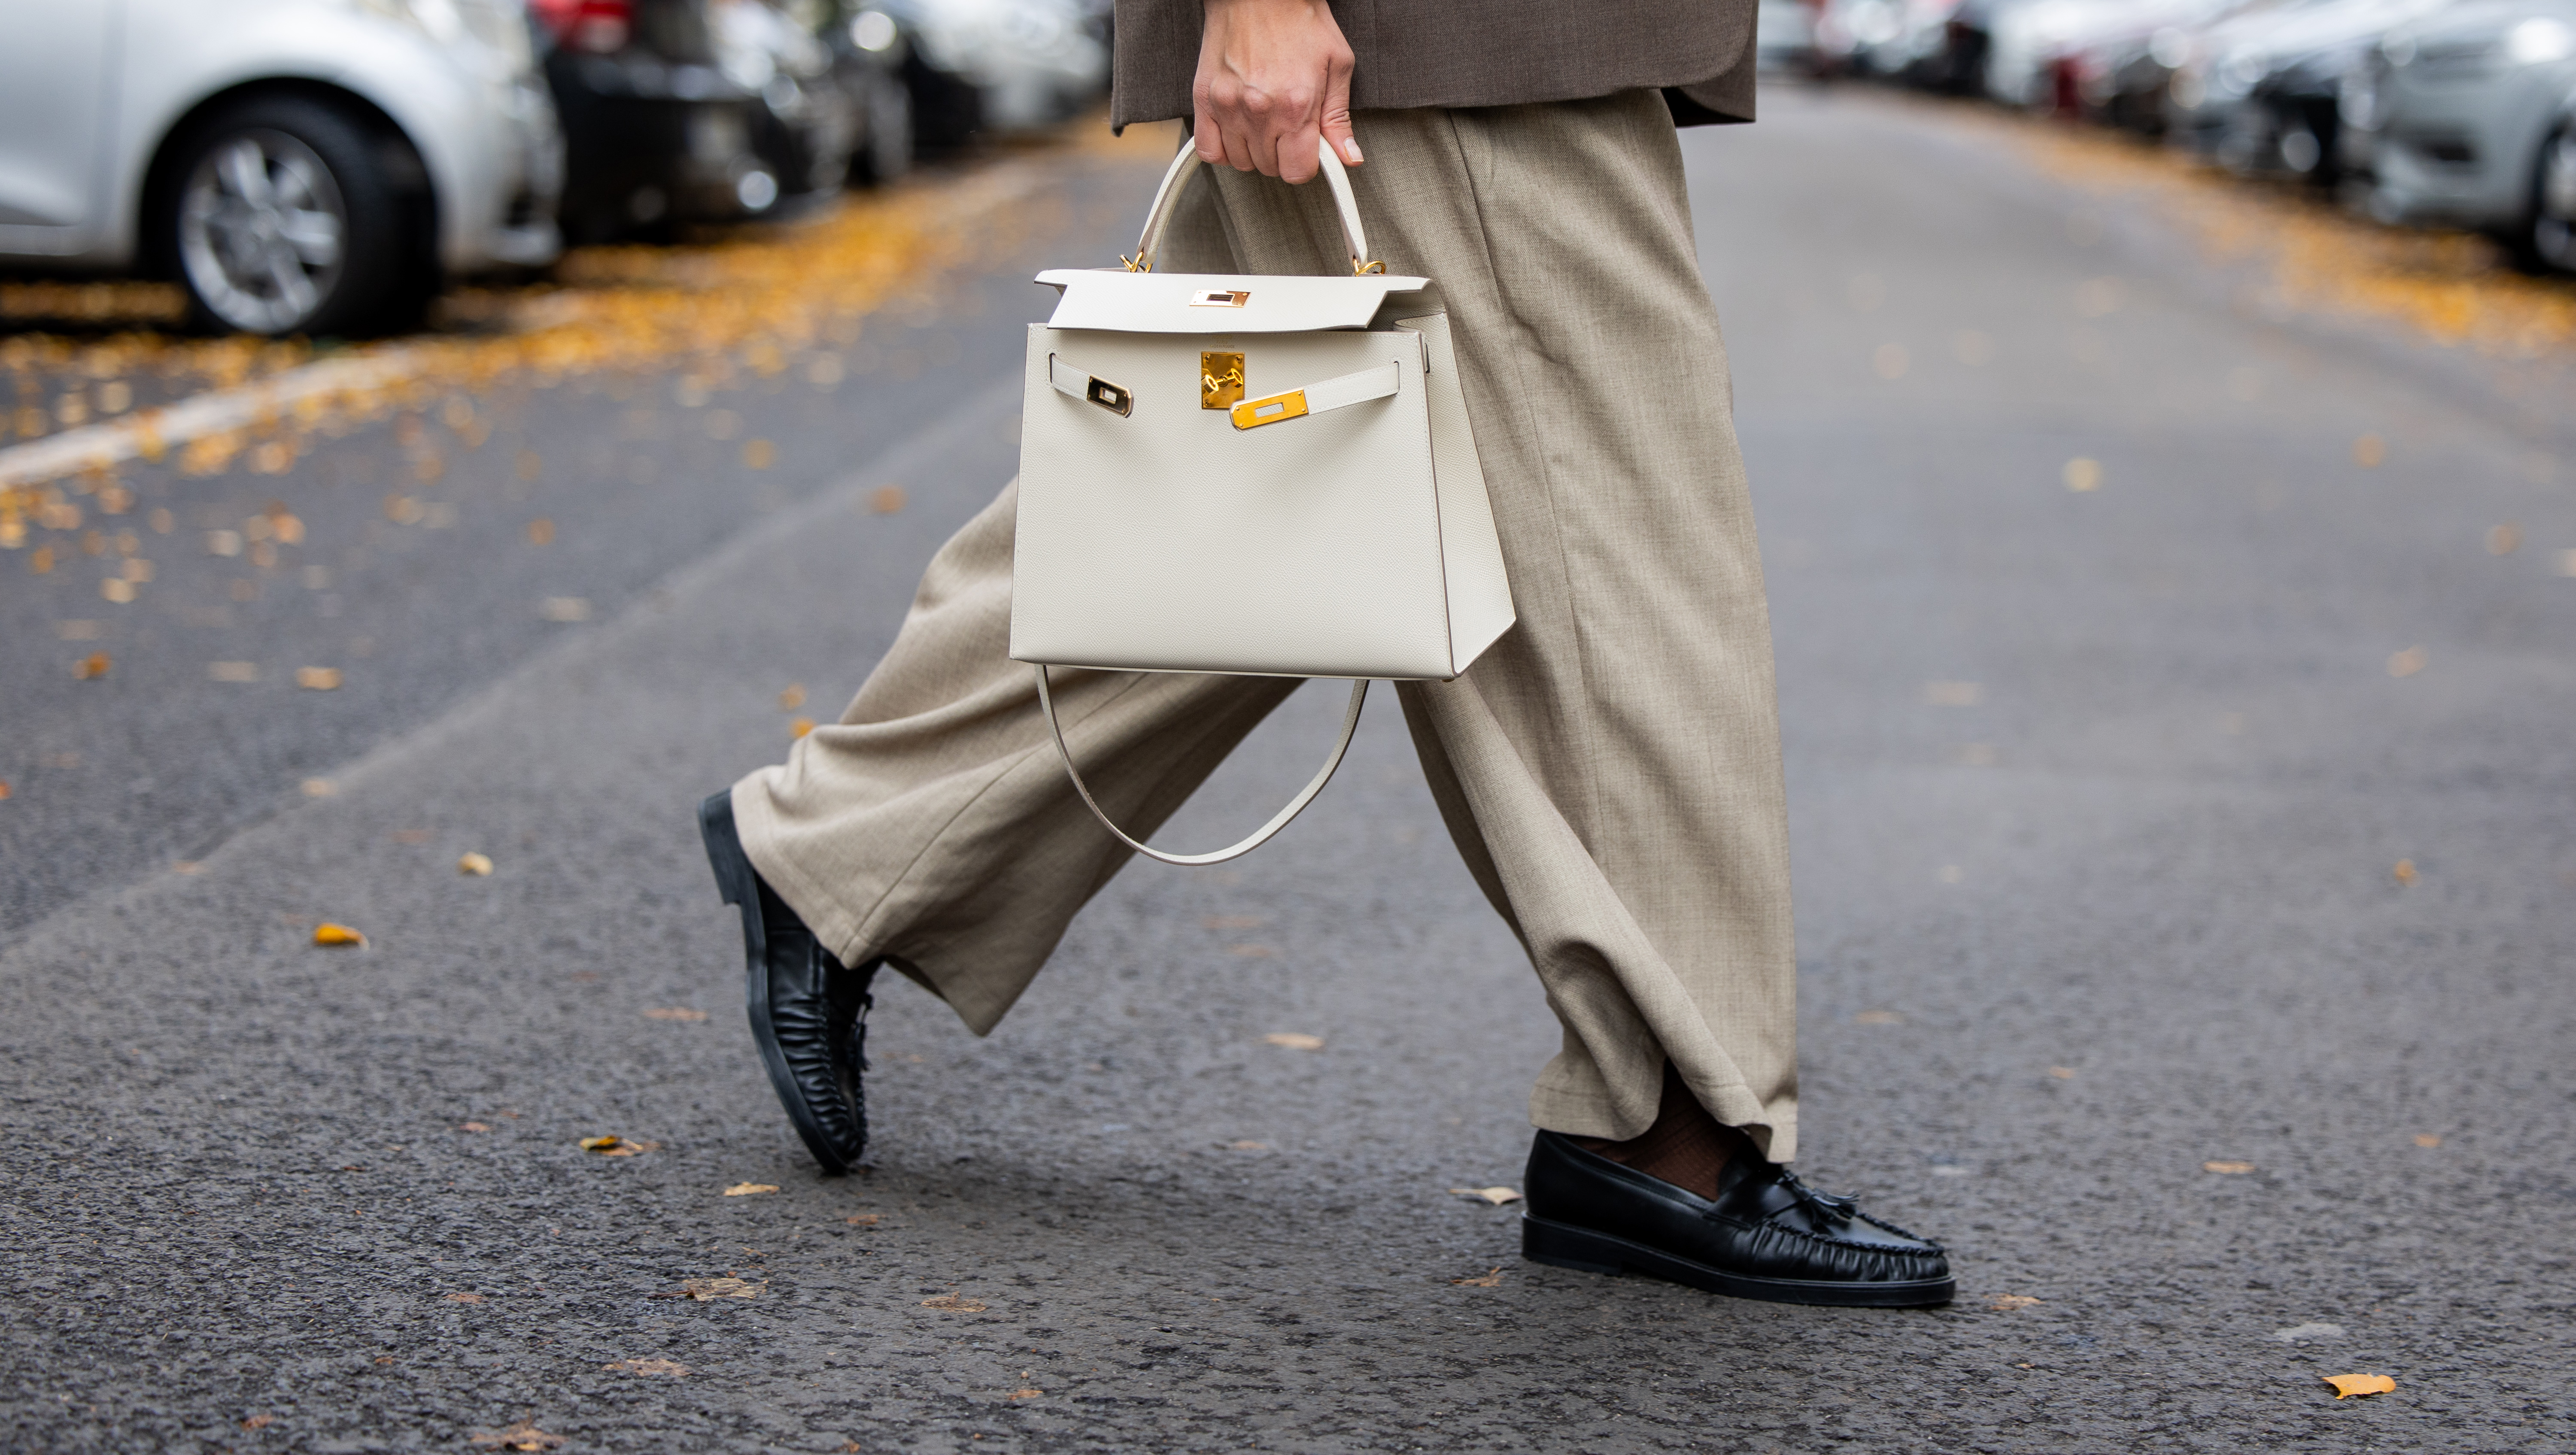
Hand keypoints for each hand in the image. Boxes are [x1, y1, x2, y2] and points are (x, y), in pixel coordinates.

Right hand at [1192, 0, 1359, 182]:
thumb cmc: (1299, 20)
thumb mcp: (1337, 64)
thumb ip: (1339, 117)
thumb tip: (1349, 156)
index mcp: (1296, 105)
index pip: (1297, 171)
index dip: (1306, 164)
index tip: (1307, 149)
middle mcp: (1259, 110)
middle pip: (1270, 168)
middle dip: (1283, 154)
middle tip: (1287, 126)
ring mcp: (1228, 106)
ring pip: (1241, 163)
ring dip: (1255, 151)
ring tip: (1264, 122)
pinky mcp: (1204, 99)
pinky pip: (1209, 150)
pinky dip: (1223, 149)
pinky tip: (1238, 132)